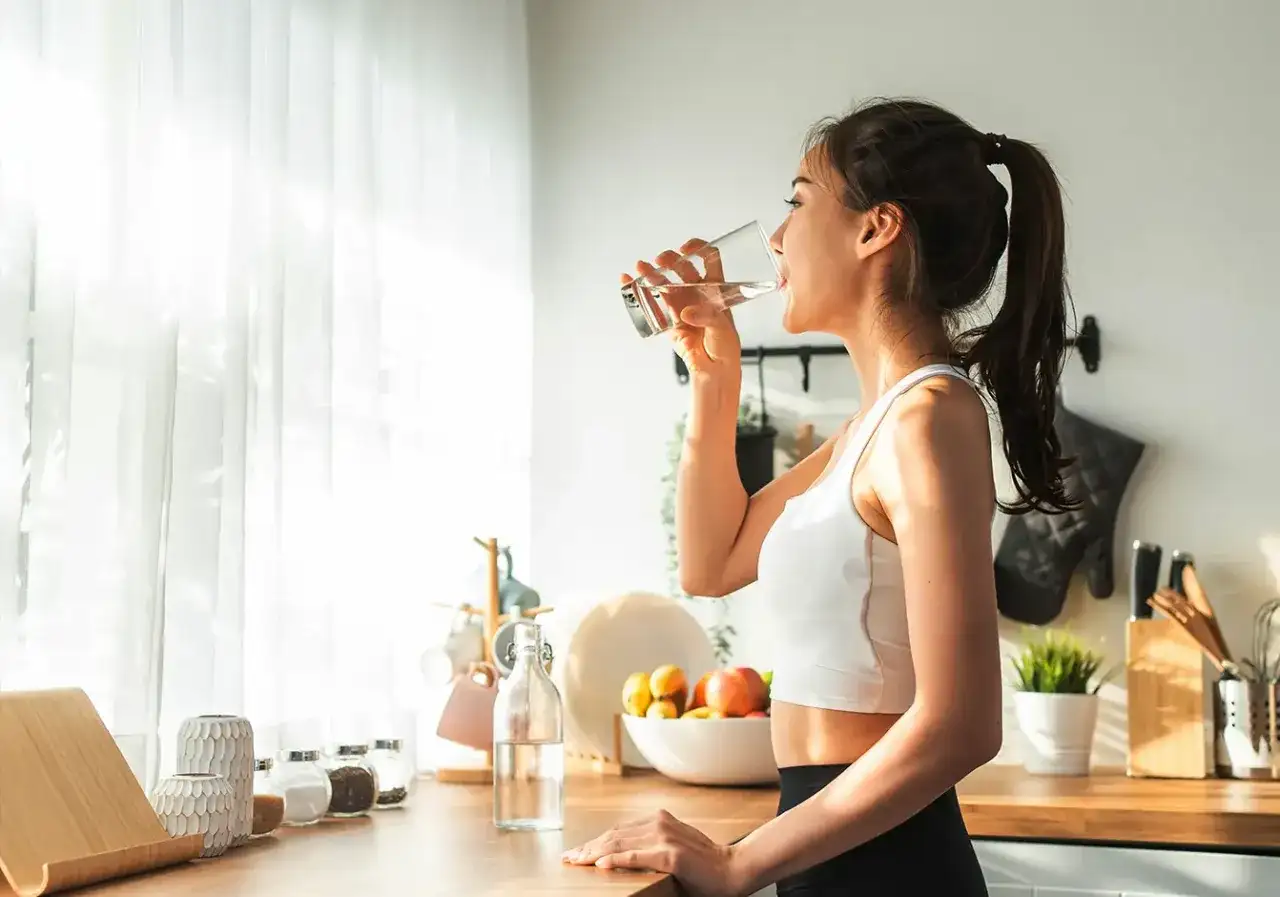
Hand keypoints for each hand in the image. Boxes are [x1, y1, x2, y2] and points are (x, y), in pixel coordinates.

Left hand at [562, 809, 749, 896]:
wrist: (732, 870)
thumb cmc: (704, 866)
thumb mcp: (673, 848)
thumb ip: (651, 847)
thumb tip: (622, 855)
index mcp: (659, 820)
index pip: (619, 830)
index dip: (596, 841)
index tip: (578, 852)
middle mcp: (659, 823)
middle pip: (614, 835)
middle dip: (588, 848)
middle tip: (568, 859)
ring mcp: (664, 837)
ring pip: (619, 844)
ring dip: (593, 854)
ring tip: (576, 862)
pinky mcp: (670, 854)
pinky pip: (635, 857)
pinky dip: (615, 859)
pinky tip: (599, 864)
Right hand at [621, 238, 741, 378]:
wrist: (713, 370)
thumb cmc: (725, 347)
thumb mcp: (723, 329)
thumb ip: (707, 317)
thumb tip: (686, 312)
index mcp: (715, 290)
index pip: (709, 259)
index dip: (698, 248)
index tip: (685, 249)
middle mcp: (697, 293)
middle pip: (683, 268)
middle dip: (670, 260)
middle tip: (661, 261)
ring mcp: (681, 305)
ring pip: (664, 283)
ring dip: (652, 273)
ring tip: (641, 268)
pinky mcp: (667, 320)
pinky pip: (652, 303)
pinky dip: (638, 292)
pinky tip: (628, 281)